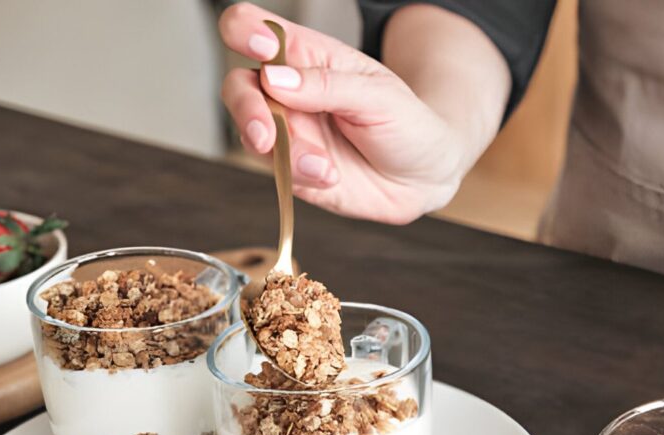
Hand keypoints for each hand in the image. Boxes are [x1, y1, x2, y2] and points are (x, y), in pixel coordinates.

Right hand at [218, 3, 470, 223]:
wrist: (425, 177)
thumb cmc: (408, 123)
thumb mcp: (379, 96)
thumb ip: (327, 85)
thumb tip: (273, 78)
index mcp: (308, 56)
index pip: (254, 28)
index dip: (245, 32)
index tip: (260, 50)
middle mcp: (289, 91)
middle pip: (238, 85)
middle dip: (246, 108)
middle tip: (266, 135)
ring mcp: (289, 131)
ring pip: (251, 133)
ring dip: (282, 152)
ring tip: (323, 166)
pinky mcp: (292, 168)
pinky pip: (275, 171)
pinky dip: (297, 175)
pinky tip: (329, 176)